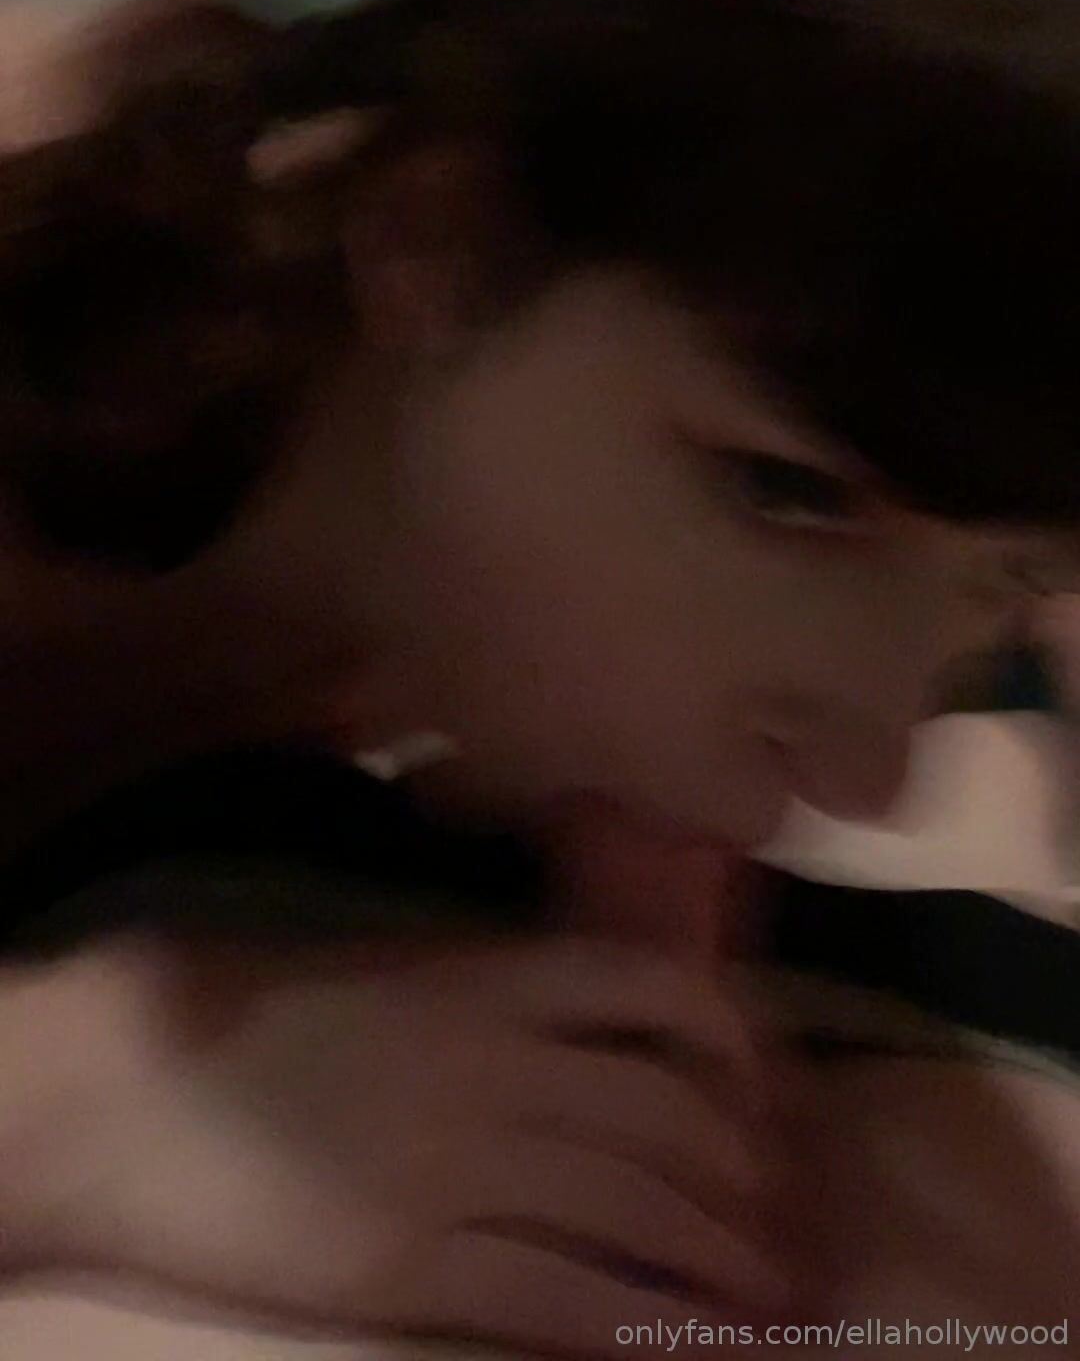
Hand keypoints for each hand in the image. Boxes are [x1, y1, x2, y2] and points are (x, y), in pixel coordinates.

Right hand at [7, 930, 789, 1354]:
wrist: (134, 1085)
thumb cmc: (252, 1013)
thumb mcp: (392, 968)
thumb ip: (494, 992)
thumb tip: (589, 1033)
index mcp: (488, 977)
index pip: (652, 988)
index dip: (730, 1040)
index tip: (764, 1088)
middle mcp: (499, 1062)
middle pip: (667, 1116)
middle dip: (743, 1175)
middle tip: (779, 1220)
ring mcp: (462, 1164)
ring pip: (637, 1210)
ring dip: (718, 1259)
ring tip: (768, 1296)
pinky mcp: (414, 1263)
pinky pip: (562, 1300)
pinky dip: (648, 1329)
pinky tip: (698, 1350)